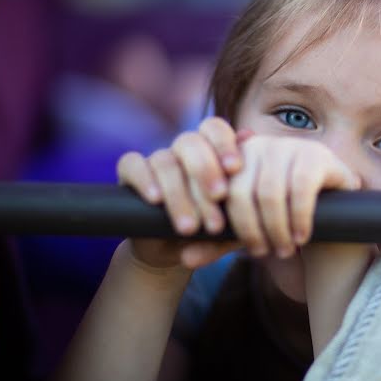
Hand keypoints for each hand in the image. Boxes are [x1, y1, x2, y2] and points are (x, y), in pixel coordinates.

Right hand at [117, 117, 245, 268]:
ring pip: (165, 161)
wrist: (179, 252)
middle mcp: (184, 150)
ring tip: (191, 227)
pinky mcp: (130, 173)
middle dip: (205, 171)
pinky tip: (156, 200)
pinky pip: (132, 164)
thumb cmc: (216, 230)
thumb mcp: (236, 219)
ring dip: (180, 194)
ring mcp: (157, 160)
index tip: (235, 168)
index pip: (214, 128)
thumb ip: (247, 186)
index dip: (224, 143)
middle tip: (218, 198)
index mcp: (212, 150)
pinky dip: (144, 180)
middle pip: (190, 142)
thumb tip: (250, 139)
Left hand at [224, 135, 360, 260]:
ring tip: (284, 249)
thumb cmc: (284, 222)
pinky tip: (301, 236)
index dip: (225, 221)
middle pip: (241, 192)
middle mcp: (260, 144)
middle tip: (264, 253)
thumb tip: (187, 257)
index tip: (242, 248)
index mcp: (236, 157)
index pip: (218, 189)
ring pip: (269, 192)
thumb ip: (219, 239)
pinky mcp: (318, 155)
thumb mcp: (248, 228)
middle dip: (251, 230)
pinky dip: (299, 217)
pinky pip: (301, 188)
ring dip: (276, 229)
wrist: (335, 215)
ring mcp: (290, 145)